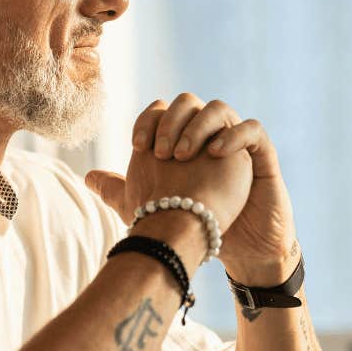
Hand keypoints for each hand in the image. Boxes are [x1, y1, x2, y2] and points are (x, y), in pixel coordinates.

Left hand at [85, 99, 252, 261]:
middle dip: (171, 121)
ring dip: (198, 126)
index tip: (136, 146)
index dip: (147, 121)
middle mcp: (208, 134)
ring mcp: (235, 142)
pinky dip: (233, 135)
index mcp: (182, 138)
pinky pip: (253, 130)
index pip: (162, 111)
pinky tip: (214, 154)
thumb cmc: (194, 223)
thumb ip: (120, 189)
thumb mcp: (149, 205)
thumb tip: (89, 177)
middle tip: (160, 153)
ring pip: (219, 108)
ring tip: (184, 155)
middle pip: (188, 102)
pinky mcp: (262, 156)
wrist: (235, 248)